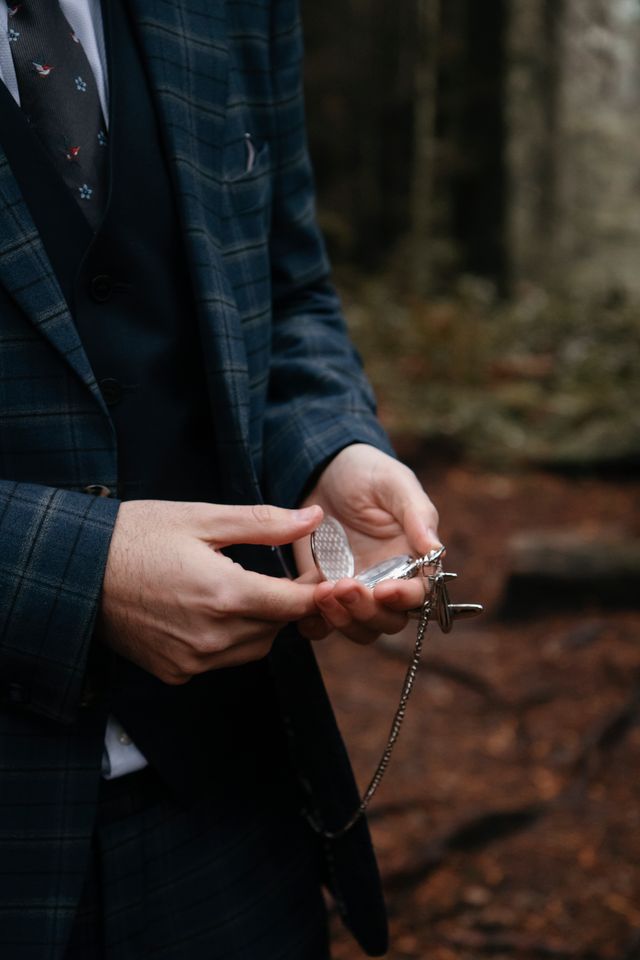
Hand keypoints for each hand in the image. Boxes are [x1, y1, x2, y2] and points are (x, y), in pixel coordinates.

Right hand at [98, 500, 322, 683]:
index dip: (316, 591)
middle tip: (277, 574)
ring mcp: (192, 660)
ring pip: (254, 649)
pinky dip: (228, 640)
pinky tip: (209, 612)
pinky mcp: (174, 673)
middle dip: (285, 603)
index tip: (324, 577)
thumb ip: (264, 523)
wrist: (75, 571)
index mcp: (225, 594)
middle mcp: (213, 637)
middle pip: (278, 628)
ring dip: (260, 624)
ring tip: (240, 590)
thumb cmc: (136, 535)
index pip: (296, 604)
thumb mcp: (202, 518)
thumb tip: (314, 518)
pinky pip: (221, 661)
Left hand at [293, 444, 440, 643]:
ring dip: (342, 620)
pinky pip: (322, 623)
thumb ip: (417, 514)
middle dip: (367, 611)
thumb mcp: (394, 482)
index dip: (404, 599)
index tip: (384, 590)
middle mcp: (386, 581)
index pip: (419, 595)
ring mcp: (354, 590)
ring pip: (358, 628)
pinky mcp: (322, 591)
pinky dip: (315, 624)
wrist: (321, 470)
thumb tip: (436, 548)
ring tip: (322, 592)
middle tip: (343, 587)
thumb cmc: (367, 472)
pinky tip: (304, 606)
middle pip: (389, 621)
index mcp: (412, 560)